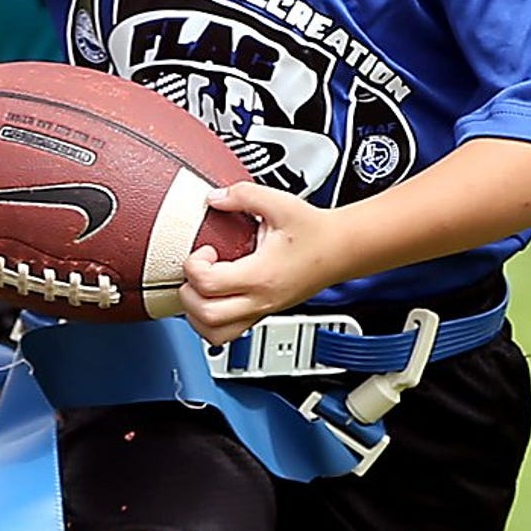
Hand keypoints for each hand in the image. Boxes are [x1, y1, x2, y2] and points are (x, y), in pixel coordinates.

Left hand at [180, 183, 340, 344]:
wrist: (342, 248)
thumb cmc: (316, 231)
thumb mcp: (279, 203)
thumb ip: (243, 195)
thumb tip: (214, 198)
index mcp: (261, 275)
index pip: (208, 284)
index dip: (194, 264)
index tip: (206, 250)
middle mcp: (260, 300)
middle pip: (205, 317)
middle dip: (189, 293)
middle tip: (198, 271)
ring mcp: (262, 310)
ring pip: (215, 335)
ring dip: (197, 316)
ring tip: (200, 292)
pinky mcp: (264, 312)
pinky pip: (229, 334)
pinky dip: (211, 323)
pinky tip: (214, 300)